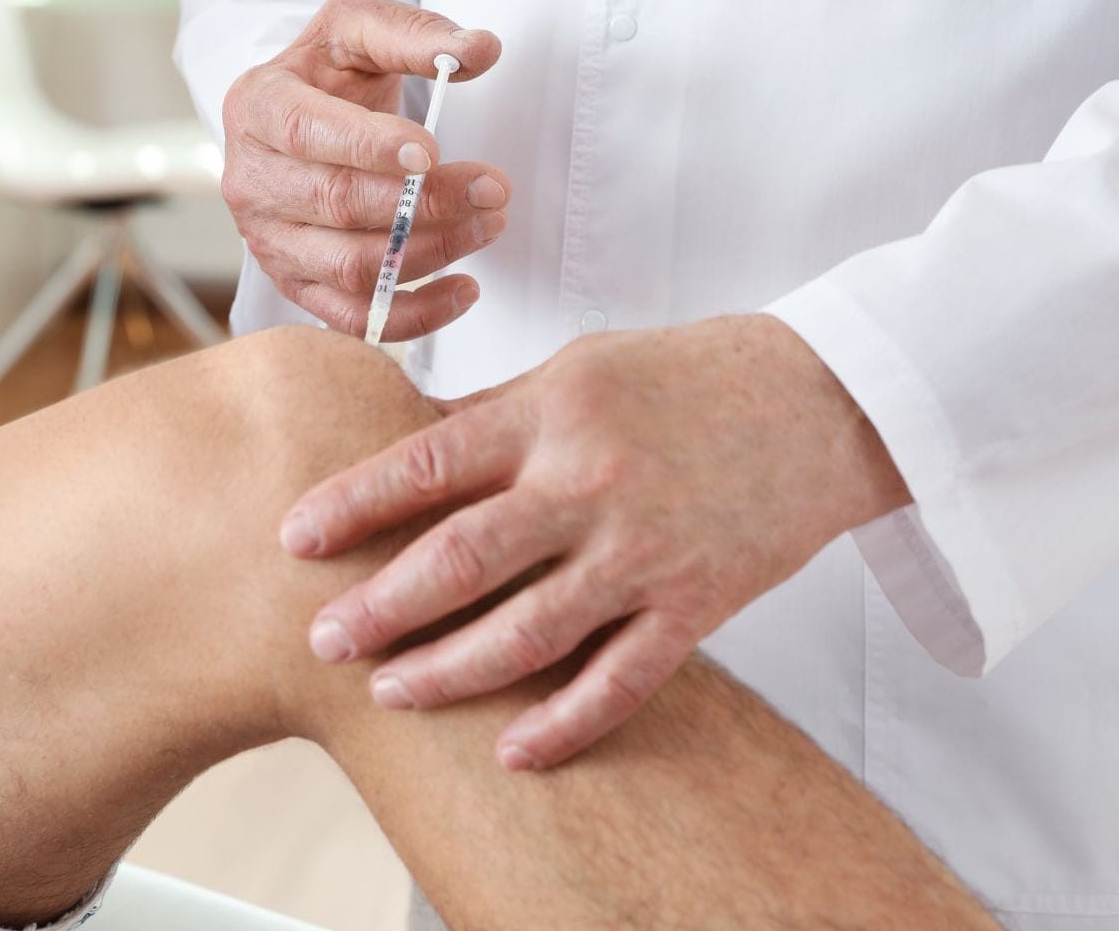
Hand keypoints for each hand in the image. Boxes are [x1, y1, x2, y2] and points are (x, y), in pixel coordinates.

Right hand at [220, 0, 507, 339]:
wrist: (299, 115)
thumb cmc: (329, 71)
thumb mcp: (360, 26)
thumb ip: (415, 33)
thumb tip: (481, 49)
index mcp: (257, 105)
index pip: (306, 131)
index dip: (369, 146)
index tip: (433, 151)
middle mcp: (251, 179)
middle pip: (338, 203)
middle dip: (424, 201)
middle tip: (492, 188)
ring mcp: (269, 239)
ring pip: (351, 265)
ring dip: (431, 251)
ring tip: (489, 224)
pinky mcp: (296, 283)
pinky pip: (354, 316)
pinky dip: (415, 313)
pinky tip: (465, 288)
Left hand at [280, 315, 911, 768]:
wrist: (825, 397)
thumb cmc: (688, 375)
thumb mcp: (579, 367)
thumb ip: (494, 414)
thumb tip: (404, 442)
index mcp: (553, 412)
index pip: (429, 463)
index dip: (352, 503)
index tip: (293, 537)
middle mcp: (591, 481)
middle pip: (463, 558)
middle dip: (381, 606)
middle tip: (321, 639)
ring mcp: (646, 548)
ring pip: (530, 631)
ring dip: (451, 671)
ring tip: (390, 692)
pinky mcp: (697, 602)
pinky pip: (621, 678)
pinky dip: (565, 721)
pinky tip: (513, 750)